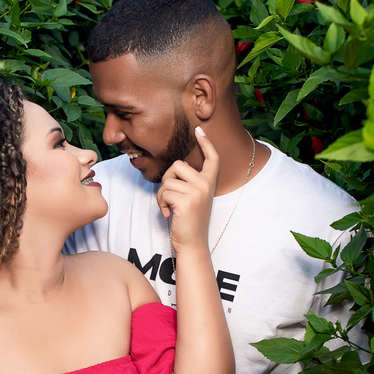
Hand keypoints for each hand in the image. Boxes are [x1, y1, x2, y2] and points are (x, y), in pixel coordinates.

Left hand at [156, 126, 218, 250]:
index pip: (212, 157)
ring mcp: (198, 191)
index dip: (206, 142)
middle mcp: (206, 184)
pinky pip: (164, 192)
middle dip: (167, 178)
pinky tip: (167, 213)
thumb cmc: (189, 221)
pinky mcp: (186, 200)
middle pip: (178, 165)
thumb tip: (174, 167)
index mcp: (210, 182)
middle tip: (169, 196)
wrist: (192, 243)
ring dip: (162, 194)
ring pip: (168, 179)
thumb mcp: (193, 197)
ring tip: (168, 207)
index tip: (199, 129)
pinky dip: (161, 203)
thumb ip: (188, 182)